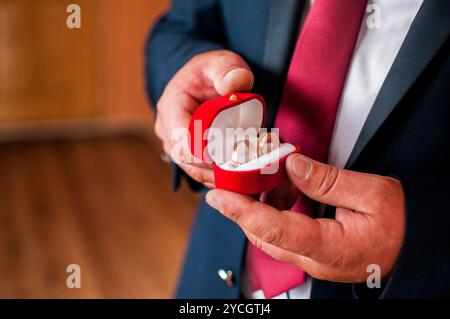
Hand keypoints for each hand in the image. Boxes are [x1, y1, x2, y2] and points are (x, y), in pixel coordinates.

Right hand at [154, 50, 253, 187]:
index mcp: (171, 105)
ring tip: (245, 175)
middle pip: (187, 159)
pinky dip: (219, 176)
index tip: (229, 156)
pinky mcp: (188, 155)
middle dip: (215, 166)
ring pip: (194, 170)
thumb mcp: (221, 62)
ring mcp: (176, 145)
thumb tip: (237, 82)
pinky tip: (240, 177)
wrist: (203, 80)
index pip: (180, 136)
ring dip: (218, 175)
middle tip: (244, 168)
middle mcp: (168, 129)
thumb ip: (229, 69)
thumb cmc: (211, 71)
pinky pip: (201, 172)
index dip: (202, 151)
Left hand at [205, 154, 404, 281]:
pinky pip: (283, 231)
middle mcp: (313, 259)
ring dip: (262, 203)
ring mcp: (311, 258)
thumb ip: (327, 180)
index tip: (218, 196)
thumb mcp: (371, 192)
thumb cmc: (401, 222)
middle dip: (243, 205)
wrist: (416, 244)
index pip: (274, 230)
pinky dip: (276, 207)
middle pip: (263, 234)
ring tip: (272, 176)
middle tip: (234, 176)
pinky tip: (286, 188)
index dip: (241, 212)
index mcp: (328, 247)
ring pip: (270, 234)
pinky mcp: (312, 251)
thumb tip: (291, 166)